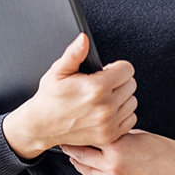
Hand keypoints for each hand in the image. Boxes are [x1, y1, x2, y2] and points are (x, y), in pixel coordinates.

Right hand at [2, 33, 136, 158]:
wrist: (42, 125)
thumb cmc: (50, 98)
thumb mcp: (58, 71)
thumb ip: (75, 53)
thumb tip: (83, 39)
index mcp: (95, 88)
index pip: (127, 69)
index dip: (116, 67)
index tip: (106, 71)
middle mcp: (105, 107)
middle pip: (131, 84)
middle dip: (119, 81)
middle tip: (102, 84)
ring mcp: (108, 123)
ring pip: (132, 101)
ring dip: (122, 97)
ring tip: (104, 97)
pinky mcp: (110, 135)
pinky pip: (131, 118)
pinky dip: (122, 114)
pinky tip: (107, 110)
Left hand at [61, 130, 174, 174]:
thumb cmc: (168, 152)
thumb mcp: (139, 135)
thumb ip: (119, 135)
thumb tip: (106, 133)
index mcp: (117, 146)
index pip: (86, 138)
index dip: (77, 133)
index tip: (70, 129)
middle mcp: (113, 166)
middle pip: (80, 156)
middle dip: (71, 149)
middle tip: (65, 142)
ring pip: (88, 172)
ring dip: (81, 163)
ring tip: (75, 155)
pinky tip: (99, 168)